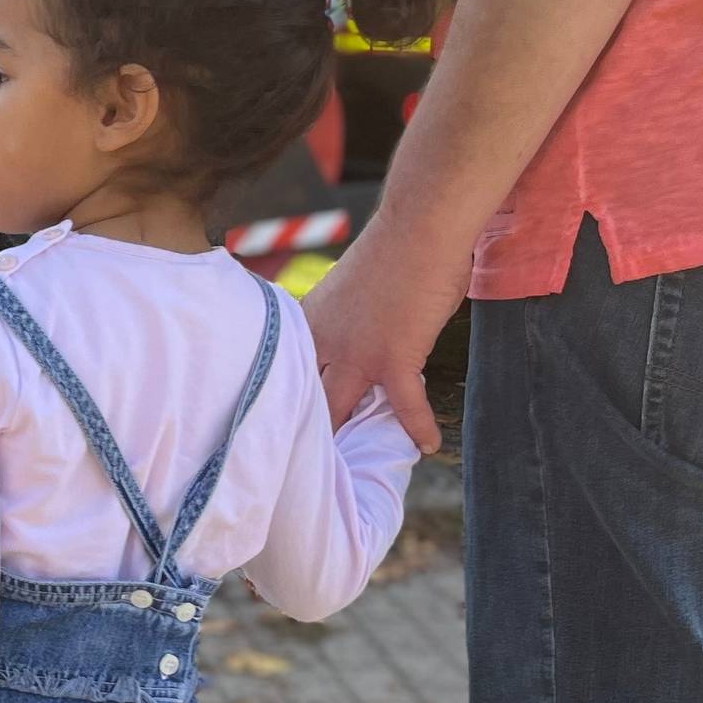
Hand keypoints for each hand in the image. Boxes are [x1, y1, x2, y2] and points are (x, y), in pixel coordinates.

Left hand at [299, 221, 466, 453]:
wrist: (417, 230)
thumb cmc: (389, 253)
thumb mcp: (343, 290)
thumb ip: (337, 320)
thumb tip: (344, 338)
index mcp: (307, 326)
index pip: (286, 375)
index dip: (283, 405)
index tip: (276, 432)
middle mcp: (321, 344)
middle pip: (305, 400)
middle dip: (301, 434)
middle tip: (300, 464)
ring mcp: (355, 354)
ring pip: (341, 410)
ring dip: (347, 441)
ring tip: (348, 472)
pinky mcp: (393, 358)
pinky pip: (405, 405)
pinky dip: (416, 427)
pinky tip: (426, 446)